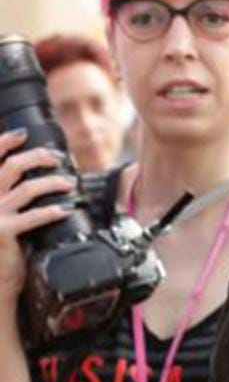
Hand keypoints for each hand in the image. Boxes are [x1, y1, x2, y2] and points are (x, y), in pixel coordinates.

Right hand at [0, 128, 76, 304]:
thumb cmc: (1, 247)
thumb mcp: (2, 216)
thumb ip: (10, 196)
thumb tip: (35, 175)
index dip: (3, 142)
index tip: (22, 133)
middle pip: (11, 167)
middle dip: (38, 157)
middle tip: (57, 160)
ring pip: (28, 188)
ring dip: (53, 182)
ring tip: (69, 184)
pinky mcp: (4, 232)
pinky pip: (33, 216)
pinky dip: (52, 210)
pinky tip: (65, 209)